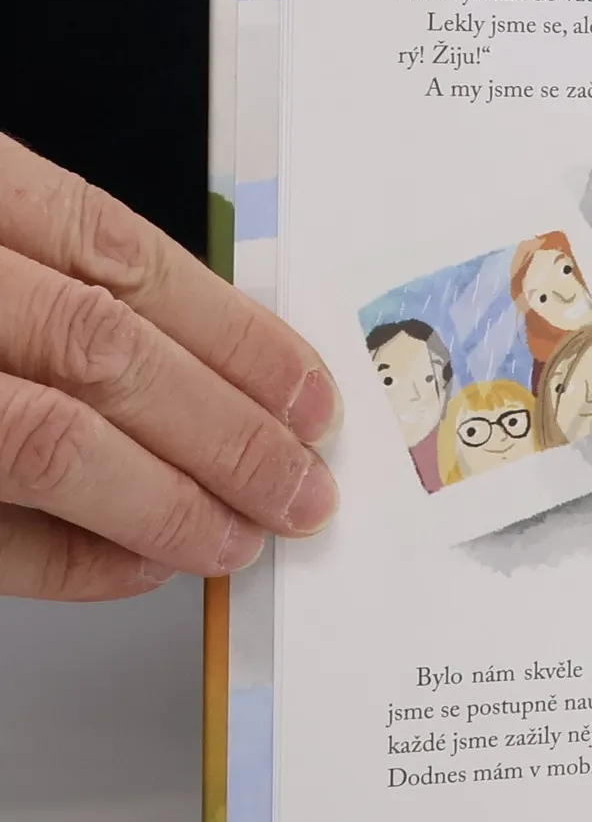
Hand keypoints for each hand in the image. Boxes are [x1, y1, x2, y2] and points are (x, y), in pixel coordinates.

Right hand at [0, 134, 338, 600]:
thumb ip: (58, 279)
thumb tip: (221, 372)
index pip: (120, 255)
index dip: (235, 332)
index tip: (312, 392)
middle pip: (105, 350)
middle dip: (228, 428)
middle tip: (303, 487)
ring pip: (49, 437)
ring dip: (168, 498)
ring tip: (245, 535)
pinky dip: (68, 557)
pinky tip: (138, 565)